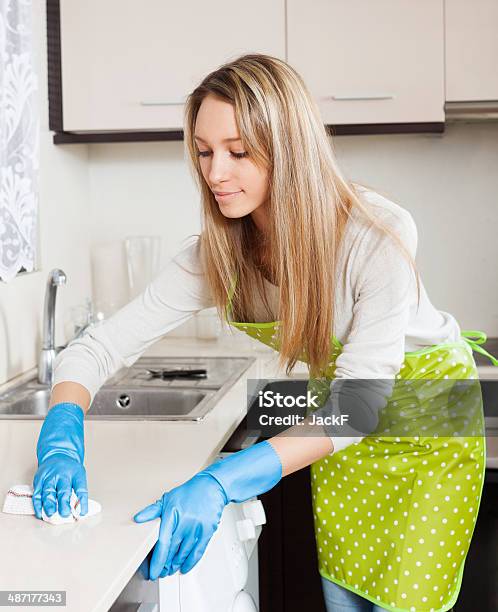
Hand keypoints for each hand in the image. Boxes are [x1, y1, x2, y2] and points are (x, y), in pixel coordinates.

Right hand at [32, 453, 87, 517]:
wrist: (58, 454)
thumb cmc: (70, 469)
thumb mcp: (79, 475)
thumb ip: (79, 492)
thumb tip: (80, 511)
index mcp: (76, 473)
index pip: (81, 488)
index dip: (82, 501)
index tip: (82, 513)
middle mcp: (62, 474)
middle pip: (63, 490)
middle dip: (63, 503)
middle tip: (65, 514)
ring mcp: (49, 476)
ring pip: (48, 492)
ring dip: (49, 505)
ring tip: (51, 514)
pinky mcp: (39, 480)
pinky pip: (37, 494)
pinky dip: (38, 505)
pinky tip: (40, 513)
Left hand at [133, 441, 281, 580]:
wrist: (212, 487)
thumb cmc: (190, 492)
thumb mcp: (168, 498)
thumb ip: (152, 511)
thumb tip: (138, 518)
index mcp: (172, 514)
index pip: (163, 542)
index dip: (157, 560)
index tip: (153, 571)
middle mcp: (185, 522)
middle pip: (173, 551)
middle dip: (165, 564)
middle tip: (160, 571)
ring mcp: (197, 527)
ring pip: (184, 553)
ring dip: (176, 565)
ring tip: (170, 569)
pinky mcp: (207, 531)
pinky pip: (198, 552)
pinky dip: (191, 562)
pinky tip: (185, 567)